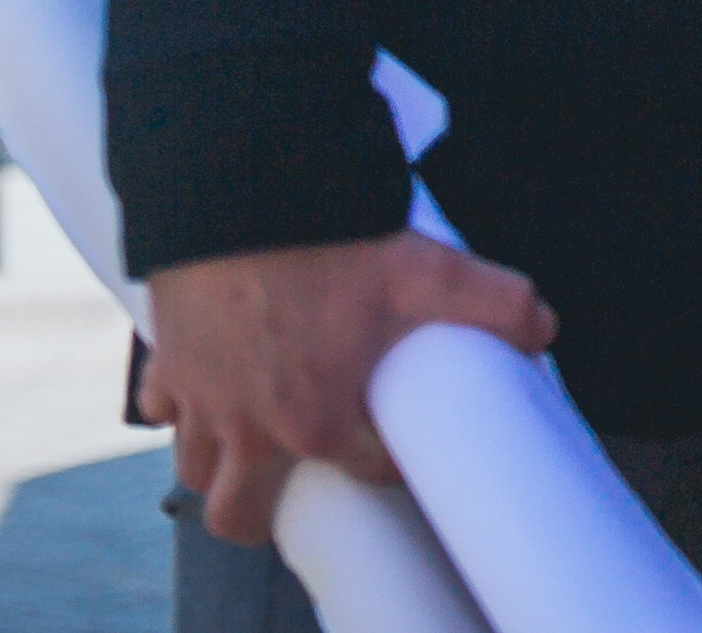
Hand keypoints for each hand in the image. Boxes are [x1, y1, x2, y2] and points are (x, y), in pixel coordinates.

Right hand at [138, 234, 555, 544]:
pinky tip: (205, 387)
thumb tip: (541, 328)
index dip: (390, 463)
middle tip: (295, 480)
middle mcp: (246, 425)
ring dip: (217, 464)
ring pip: (193, 466)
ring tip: (251, 441)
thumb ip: (493, 303)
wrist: (239, 191)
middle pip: (239, 510)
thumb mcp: (426, 269)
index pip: (360, 471)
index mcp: (314, 420)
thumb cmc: (329, 238)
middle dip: (262, 509)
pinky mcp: (165, 359)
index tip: (399, 448)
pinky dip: (176, 404)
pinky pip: (160, 405)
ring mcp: (198, 396)